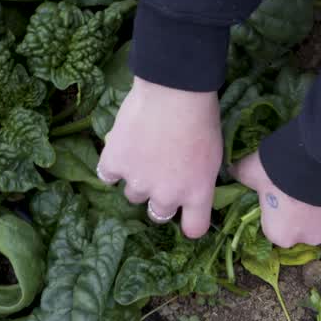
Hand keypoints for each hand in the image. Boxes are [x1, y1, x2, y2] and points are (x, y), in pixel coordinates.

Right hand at [98, 77, 221, 237]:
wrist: (174, 92)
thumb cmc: (202, 117)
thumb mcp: (213, 155)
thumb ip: (199, 178)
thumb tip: (190, 182)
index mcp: (196, 194)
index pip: (194, 229)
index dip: (189, 221)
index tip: (185, 212)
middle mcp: (167, 196)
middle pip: (158, 213)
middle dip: (158, 197)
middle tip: (159, 173)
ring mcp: (138, 183)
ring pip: (132, 194)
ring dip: (135, 179)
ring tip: (141, 153)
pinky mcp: (114, 164)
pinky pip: (107, 175)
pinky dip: (112, 164)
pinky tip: (121, 148)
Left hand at [232, 152, 320, 247]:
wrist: (317, 157)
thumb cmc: (278, 170)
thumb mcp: (250, 170)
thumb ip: (241, 176)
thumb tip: (232, 172)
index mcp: (280, 234)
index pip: (277, 230)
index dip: (277, 213)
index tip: (277, 197)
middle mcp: (308, 238)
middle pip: (305, 229)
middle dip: (303, 214)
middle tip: (299, 189)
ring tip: (320, 184)